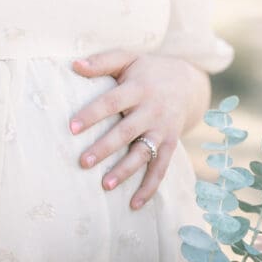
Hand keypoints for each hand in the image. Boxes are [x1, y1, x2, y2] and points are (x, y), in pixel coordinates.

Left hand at [69, 49, 210, 208]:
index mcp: (138, 88)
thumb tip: (74, 65)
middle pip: (126, 131)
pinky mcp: (171, 144)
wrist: (189, 84)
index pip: (111, 102)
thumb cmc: (149, 71)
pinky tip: (134, 204)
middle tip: (83, 162)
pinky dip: (149, 187)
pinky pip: (161, 168)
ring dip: (125, 170)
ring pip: (143, 153)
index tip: (71, 128)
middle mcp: (152, 110)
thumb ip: (102, 61)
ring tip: (105, 185)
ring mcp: (163, 130)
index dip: (92, 114)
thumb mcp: (129, 58)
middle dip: (106, 147)